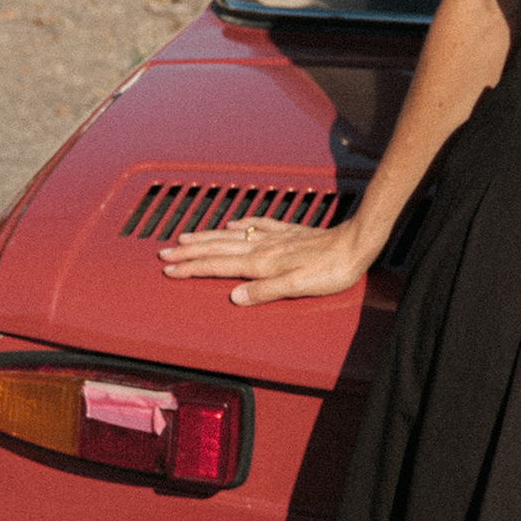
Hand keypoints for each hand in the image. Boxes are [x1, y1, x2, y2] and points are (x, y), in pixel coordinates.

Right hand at [159, 216, 378, 305]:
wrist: (355, 246)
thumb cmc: (330, 271)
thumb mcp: (298, 288)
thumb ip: (265, 291)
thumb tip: (234, 297)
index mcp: (262, 263)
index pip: (218, 266)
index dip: (192, 268)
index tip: (169, 269)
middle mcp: (263, 247)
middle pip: (218, 249)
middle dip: (189, 252)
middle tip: (164, 253)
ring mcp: (275, 237)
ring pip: (232, 236)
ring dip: (206, 237)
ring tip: (185, 237)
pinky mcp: (288, 232)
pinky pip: (257, 224)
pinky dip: (240, 224)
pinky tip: (233, 223)